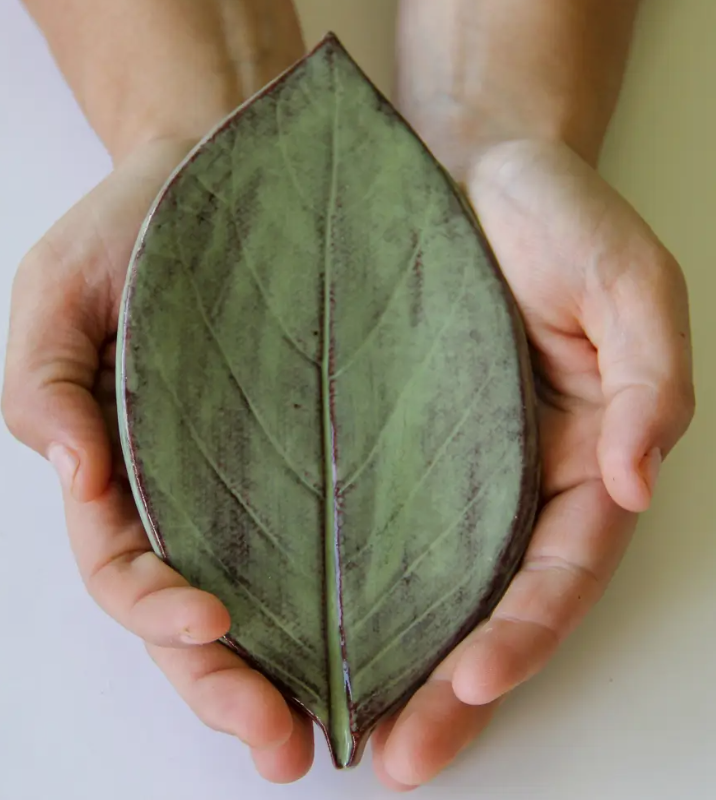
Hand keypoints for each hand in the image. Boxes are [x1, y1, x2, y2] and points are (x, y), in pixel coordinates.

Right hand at [2, 137, 313, 783]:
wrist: (225, 173)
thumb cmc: (136, 231)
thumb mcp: (60, 292)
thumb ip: (44, 381)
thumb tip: (67, 471)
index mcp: (122, 471)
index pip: (128, 569)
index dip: (158, 610)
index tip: (212, 624)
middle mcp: (191, 493)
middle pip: (199, 614)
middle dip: (229, 684)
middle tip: (281, 743)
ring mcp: (256, 481)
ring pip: (268, 596)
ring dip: (289, 667)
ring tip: (330, 726)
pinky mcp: (319, 452)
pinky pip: (329, 532)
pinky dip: (343, 593)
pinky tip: (387, 631)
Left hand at [371, 139, 694, 789]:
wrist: (464, 162)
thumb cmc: (554, 216)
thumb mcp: (627, 281)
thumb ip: (648, 378)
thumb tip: (636, 479)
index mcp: (577, 457)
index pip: (561, 570)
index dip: (527, 631)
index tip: (478, 680)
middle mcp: (510, 478)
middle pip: (490, 602)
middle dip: (455, 684)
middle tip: (402, 753)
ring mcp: (443, 463)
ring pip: (424, 583)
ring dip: (393, 657)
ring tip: (342, 723)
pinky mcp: (383, 438)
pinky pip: (365, 520)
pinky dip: (346, 580)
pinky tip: (303, 622)